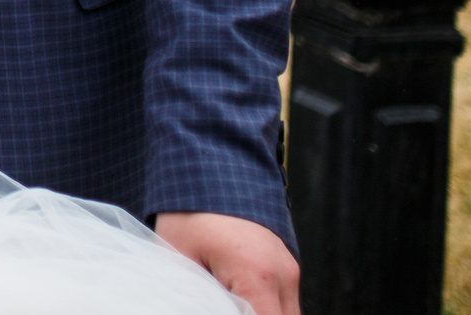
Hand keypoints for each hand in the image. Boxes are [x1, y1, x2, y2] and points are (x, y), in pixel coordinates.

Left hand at [155, 212, 297, 314]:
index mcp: (257, 275)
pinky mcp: (287, 264)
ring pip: (287, 313)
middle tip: (220, 304)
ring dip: (262, 311)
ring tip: (230, 301)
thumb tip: (197, 306)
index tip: (218, 308)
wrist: (209, 169)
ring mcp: (289, 268)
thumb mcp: (181, 257)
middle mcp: (283, 274)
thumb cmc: (190, 213)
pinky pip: (284, 300)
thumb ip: (195, 296)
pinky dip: (266, 306)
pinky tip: (239, 300)